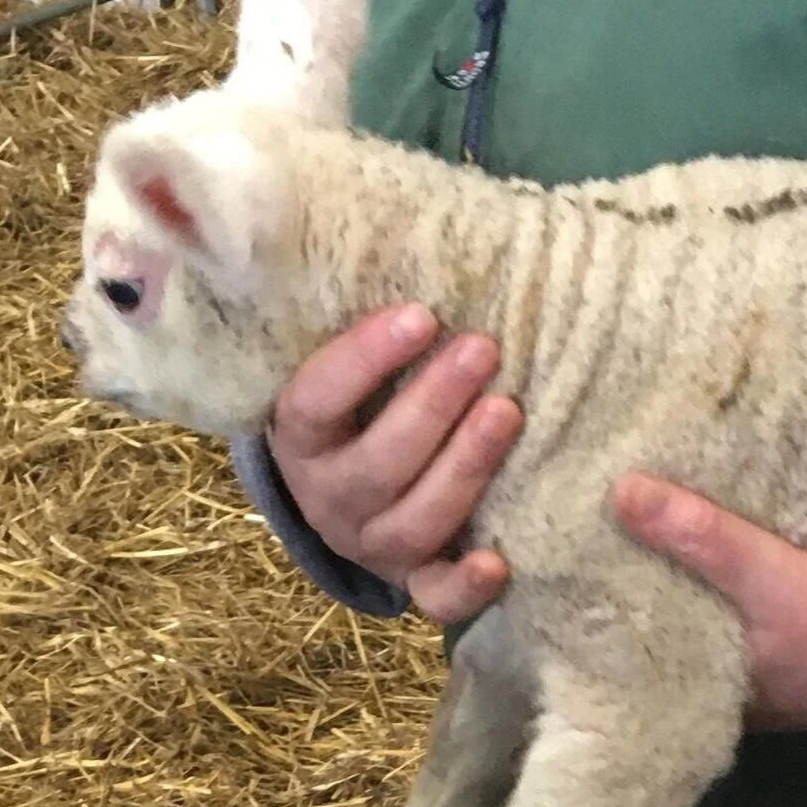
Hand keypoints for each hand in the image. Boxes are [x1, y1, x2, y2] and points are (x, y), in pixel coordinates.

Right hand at [269, 305, 522, 624]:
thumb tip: (371, 208)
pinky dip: (462, 588)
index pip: (317, 401)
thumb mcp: (336, 357)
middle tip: (484, 349)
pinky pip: (432, 598)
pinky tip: (497, 558)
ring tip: (509, 411)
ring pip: (409, 523)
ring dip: (462, 468)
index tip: (420, 313)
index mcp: (297, 438)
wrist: (349, 486)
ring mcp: (370, 543)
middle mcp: (327, 497)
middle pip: (374, 466)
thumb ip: (349, 311)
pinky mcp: (414, 578)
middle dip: (432, 406)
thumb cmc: (361, 401)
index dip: (365, 360)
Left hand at [614, 474, 806, 733]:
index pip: (635, 660)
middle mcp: (734, 693)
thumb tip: (618, 490)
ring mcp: (775, 673)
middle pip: (671, 636)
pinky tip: (726, 539)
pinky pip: (754, 611)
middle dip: (646, 593)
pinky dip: (736, 581)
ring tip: (648, 525)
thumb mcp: (765, 578)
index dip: (605, 621)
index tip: (572, 573)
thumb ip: (699, 536)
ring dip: (693, 584)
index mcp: (707, 698)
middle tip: (600, 537)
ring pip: (714, 623)